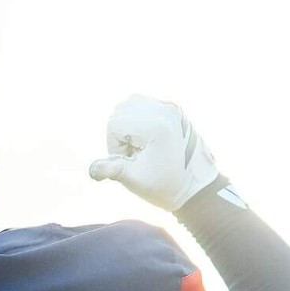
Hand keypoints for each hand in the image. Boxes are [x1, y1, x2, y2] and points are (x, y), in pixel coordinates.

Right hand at [88, 94, 220, 211]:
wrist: (197, 187)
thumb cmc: (166, 186)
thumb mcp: (136, 180)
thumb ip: (111, 170)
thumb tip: (92, 170)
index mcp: (157, 125)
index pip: (114, 124)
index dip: (114, 146)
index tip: (131, 161)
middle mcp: (165, 110)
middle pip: (120, 110)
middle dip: (121, 133)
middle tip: (136, 154)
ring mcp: (170, 107)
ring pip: (130, 104)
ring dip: (128, 124)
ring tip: (142, 146)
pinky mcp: (173, 108)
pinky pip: (143, 104)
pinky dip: (139, 119)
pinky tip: (148, 139)